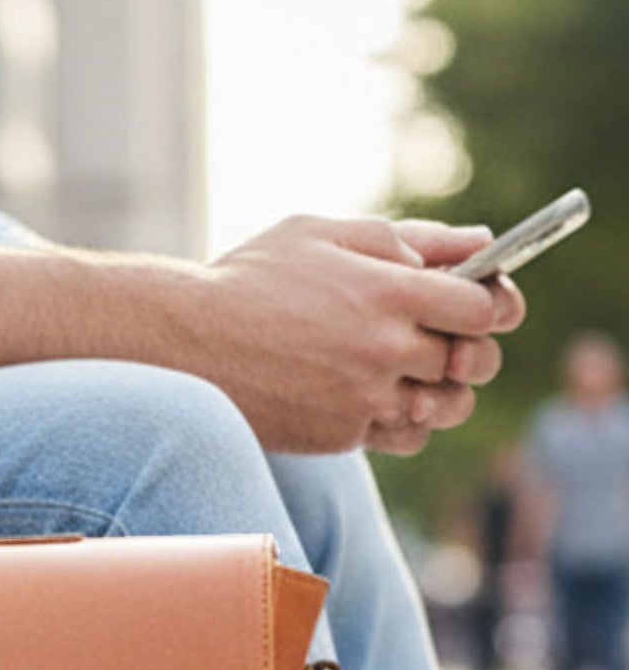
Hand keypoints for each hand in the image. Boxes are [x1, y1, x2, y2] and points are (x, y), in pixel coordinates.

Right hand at [195, 216, 523, 453]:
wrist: (180, 345)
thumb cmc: (247, 280)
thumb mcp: (321, 234)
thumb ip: (407, 238)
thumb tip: (479, 242)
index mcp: (390, 290)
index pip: (485, 307)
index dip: (490, 304)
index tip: (474, 303)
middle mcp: (384, 348)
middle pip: (472, 360)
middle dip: (464, 349)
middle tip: (440, 340)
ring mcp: (362, 397)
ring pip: (443, 407)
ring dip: (439, 391)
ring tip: (407, 372)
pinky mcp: (338, 434)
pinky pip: (401, 435)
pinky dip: (399, 418)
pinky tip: (373, 396)